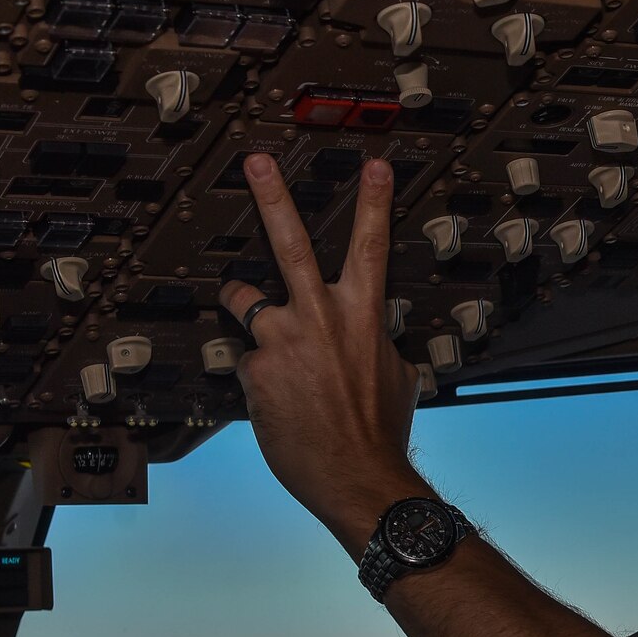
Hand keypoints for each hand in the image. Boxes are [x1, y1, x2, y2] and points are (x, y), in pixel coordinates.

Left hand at [219, 153, 425, 550]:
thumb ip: (376, 344)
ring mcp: (283, 341)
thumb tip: (371, 340)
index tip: (375, 166)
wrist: (359, 476)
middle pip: (291, 243)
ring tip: (239, 305)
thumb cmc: (381, 431)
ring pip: (244, 301)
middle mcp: (321, 318)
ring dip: (241, 303)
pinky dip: (257, 375)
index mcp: (364, 317)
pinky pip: (245, 360)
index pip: (372, 248)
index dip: (374, 202)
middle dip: (272, 196)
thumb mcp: (398, 377)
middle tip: (256, 161)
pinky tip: (275, 400)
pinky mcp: (255, 370)